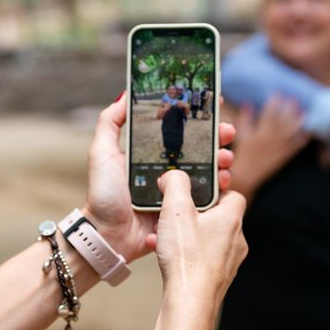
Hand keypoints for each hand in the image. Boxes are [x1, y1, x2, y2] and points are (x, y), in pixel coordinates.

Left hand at [81, 93, 236, 262]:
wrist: (107, 235)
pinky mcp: (186, 208)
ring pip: (210, 169)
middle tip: (227, 132)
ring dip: (222, 159)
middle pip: (201, 147)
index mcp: (152, 153)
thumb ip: (110, 123)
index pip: (180, 130)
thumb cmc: (103, 194)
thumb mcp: (102, 153)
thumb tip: (125, 94)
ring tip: (226, 157)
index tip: (213, 104)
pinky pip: (208, 195)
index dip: (198, 118)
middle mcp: (169, 168)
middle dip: (218, 137)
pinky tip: (223, 179)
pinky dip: (220, 185)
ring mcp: (179, 189)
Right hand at [152, 171, 247, 301]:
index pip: (232, 194)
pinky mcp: (216, 279)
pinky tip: (165, 255)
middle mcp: (235, 240)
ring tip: (165, 236)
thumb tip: (174, 175)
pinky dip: (184, 254)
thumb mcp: (176, 208)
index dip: (215, 189)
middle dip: (195, 214)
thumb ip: (176, 183)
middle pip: (218, 217)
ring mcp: (227, 262)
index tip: (196, 190)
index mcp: (231, 219)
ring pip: (207, 239)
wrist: (189, 303)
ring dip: (187, 235)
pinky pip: (200, 259)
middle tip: (177, 213)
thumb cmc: (187, 259)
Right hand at [231, 95, 308, 199]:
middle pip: (282, 121)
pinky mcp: (283, 156)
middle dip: (288, 109)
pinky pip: (295, 146)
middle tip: (293, 99)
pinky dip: (302, 139)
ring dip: (298, 122)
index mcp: (259, 132)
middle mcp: (270, 139)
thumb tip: (247, 104)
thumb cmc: (242, 154)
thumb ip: (245, 119)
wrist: (246, 175)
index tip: (277, 94)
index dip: (274, 103)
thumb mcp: (241, 135)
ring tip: (304, 113)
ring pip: (291, 132)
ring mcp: (279, 148)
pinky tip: (307, 132)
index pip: (268, 114)